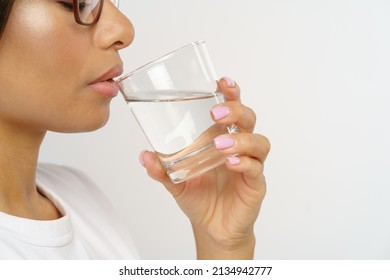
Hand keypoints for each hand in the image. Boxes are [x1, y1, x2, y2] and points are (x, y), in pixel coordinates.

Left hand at [139, 77, 269, 258]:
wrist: (212, 228)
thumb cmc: (200, 198)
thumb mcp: (177, 182)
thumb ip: (162, 169)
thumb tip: (144, 155)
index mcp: (222, 139)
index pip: (232, 110)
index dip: (231, 93)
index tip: (221, 81)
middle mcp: (239, 147)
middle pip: (248, 119)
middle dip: (236, 110)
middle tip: (216, 113)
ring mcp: (250, 165)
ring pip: (258, 142)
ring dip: (241, 139)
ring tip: (220, 144)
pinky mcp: (255, 184)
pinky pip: (256, 168)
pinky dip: (245, 163)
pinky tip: (230, 163)